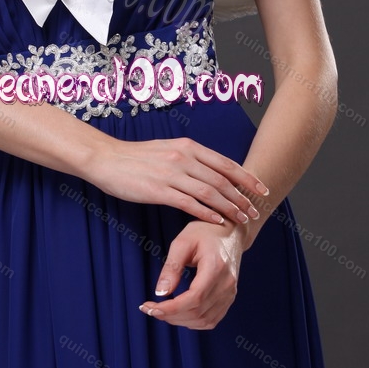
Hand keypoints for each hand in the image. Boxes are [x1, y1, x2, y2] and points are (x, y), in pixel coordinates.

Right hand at [88, 136, 267, 224]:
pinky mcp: (159, 190)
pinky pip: (189, 203)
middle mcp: (183, 157)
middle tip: (255, 210)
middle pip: (222, 179)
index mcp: (187, 146)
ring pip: (210, 192)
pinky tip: (217, 222)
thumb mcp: (167, 149)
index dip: (246, 178)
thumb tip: (211, 171)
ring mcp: (171, 173)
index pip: (225, 162)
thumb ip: (190, 158)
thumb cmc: (136, 157)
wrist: (107, 159)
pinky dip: (207, 213)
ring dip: (229, 207)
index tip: (261, 190)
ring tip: (241, 219)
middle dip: (242, 197)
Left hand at [138, 219, 245, 329]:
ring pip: (204, 321)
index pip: (194, 298)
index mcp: (216, 267)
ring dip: (180, 321)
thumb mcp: (183, 242)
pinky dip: (193, 321)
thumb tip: (160, 293)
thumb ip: (172, 268)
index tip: (150, 308)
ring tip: (161, 311)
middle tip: (150, 309)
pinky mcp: (229, 298)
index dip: (171, 309)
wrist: (230, 232)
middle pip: (197, 312)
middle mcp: (226, 284)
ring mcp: (230, 293)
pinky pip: (211, 320)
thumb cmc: (205, 232)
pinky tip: (179, 314)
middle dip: (170, 316)